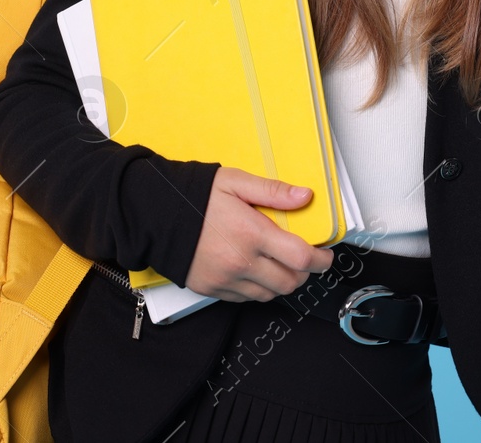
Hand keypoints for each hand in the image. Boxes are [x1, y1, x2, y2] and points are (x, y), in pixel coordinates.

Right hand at [182, 166, 335, 301]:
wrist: (155, 215)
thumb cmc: (194, 197)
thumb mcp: (235, 182)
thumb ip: (273, 191)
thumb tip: (304, 196)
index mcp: (251, 233)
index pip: (301, 257)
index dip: (321, 259)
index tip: (325, 254)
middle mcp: (241, 262)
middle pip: (290, 282)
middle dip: (304, 272)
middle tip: (303, 258)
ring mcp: (226, 279)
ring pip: (270, 294)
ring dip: (282, 282)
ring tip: (279, 264)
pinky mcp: (212, 289)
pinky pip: (246, 299)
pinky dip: (257, 289)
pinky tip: (255, 271)